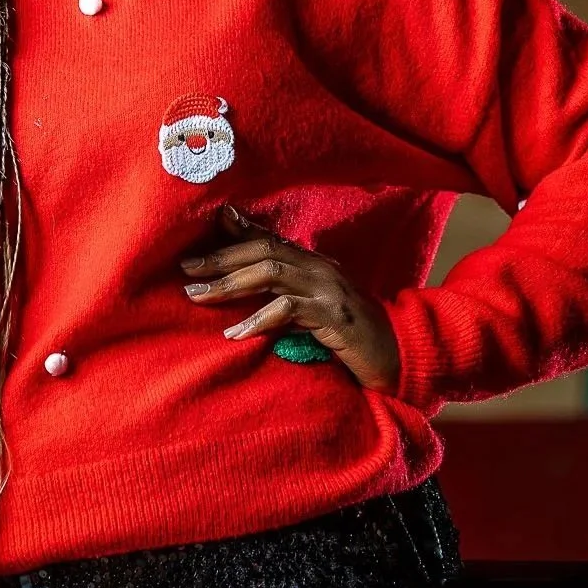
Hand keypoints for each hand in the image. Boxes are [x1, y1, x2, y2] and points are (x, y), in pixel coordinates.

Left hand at [181, 205, 401, 392]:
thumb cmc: (355, 338)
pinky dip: (258, 318)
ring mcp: (327, 288)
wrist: (402, 356)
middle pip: (262, 250)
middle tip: (185, 269)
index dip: (235, 232)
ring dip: (229, 283)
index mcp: (316, 264)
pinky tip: (235, 332)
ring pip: (269, 272)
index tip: (200, 232)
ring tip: (197, 295)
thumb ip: (287, 295)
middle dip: (220, 258)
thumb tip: (250, 290)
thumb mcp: (318, 310)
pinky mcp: (333, 314)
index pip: (270, 238)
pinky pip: (288, 309)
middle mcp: (320, 268)